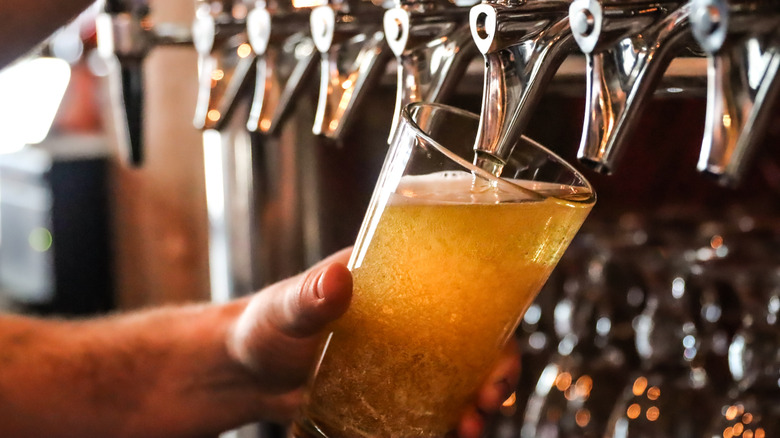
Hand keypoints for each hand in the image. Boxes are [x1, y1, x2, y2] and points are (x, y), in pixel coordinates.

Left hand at [228, 247, 520, 435]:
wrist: (247, 372)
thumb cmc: (265, 325)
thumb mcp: (287, 307)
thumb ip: (311, 295)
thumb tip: (339, 278)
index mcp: (393, 280)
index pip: (454, 283)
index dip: (490, 308)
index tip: (501, 337)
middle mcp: (409, 316)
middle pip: (472, 335)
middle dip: (495, 365)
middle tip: (491, 395)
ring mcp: (404, 357)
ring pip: (459, 374)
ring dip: (476, 399)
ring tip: (471, 424)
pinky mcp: (393, 390)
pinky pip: (432, 403)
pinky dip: (448, 419)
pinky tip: (450, 432)